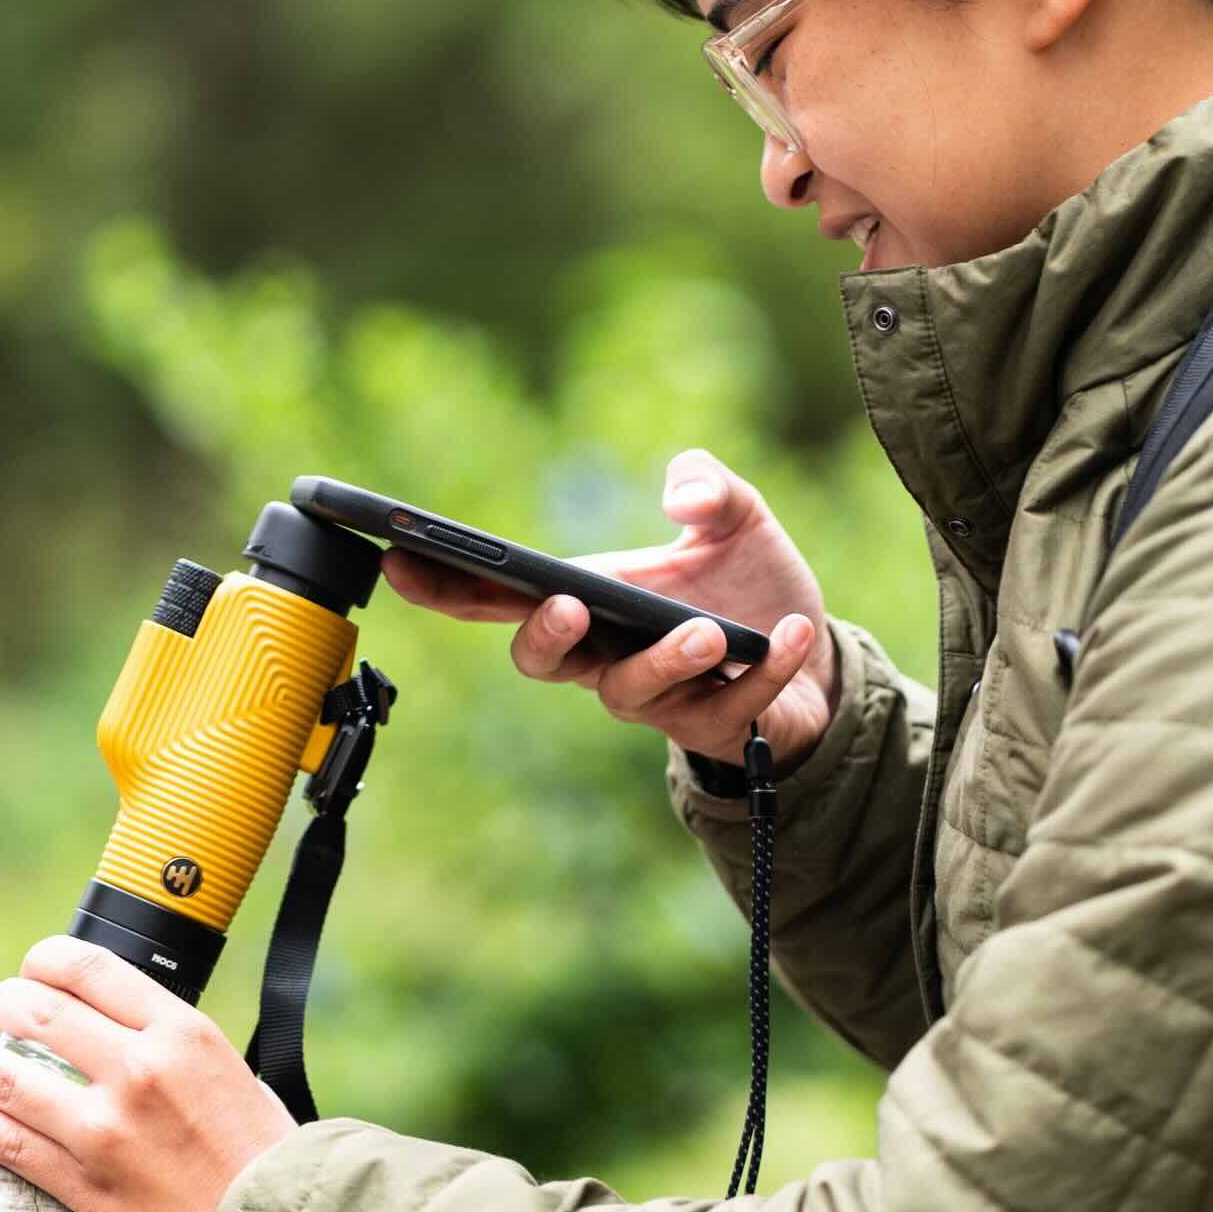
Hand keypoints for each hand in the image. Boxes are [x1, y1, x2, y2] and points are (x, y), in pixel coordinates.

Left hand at [0, 935, 294, 1211]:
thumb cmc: (261, 1152)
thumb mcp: (230, 1068)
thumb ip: (172, 1046)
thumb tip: (116, 1028)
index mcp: (182, 1032)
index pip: (89, 968)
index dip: (44, 960)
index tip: (32, 969)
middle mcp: (140, 1069)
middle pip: (38, 1013)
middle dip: (2, 1003)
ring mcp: (107, 1129)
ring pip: (7, 1078)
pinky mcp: (86, 1184)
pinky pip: (8, 1143)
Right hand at [378, 447, 843, 770]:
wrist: (814, 652)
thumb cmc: (749, 585)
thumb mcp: (735, 518)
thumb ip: (710, 485)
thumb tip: (682, 494)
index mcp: (590, 597)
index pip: (498, 595)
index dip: (444, 583)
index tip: (399, 558)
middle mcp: (606, 655)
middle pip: (540, 662)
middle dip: (542, 636)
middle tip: (566, 602)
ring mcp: (655, 698)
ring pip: (627, 696)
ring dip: (664, 661)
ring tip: (708, 632)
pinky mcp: (713, 726)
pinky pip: (726, 708)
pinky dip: (762, 670)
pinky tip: (793, 632)